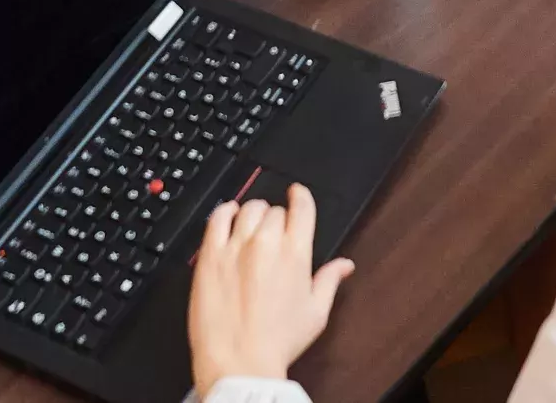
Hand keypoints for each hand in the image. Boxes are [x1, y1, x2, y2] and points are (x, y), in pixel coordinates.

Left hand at [188, 186, 353, 392]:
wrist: (240, 362)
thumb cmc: (277, 342)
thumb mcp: (315, 314)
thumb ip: (330, 281)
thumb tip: (344, 265)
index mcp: (296, 254)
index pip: (302, 207)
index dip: (301, 196)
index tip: (297, 193)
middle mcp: (267, 244)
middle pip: (274, 210)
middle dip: (277, 217)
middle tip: (274, 231)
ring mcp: (236, 248)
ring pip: (248, 210)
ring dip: (254, 213)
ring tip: (252, 224)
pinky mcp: (210, 256)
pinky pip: (217, 218)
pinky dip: (225, 211)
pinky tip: (228, 215)